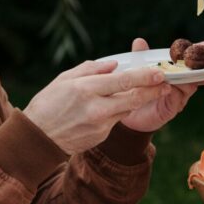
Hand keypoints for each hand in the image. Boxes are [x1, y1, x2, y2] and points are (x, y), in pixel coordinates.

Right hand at [24, 58, 170, 153]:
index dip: (144, 77)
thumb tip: (113, 65)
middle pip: (133, 98)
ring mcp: (99, 124)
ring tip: (152, 91)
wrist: (37, 138)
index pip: (123, 81)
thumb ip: (91, 69)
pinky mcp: (100, 136)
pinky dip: (118, 111)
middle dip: (153, 90)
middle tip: (166, 83)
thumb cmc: (48, 103)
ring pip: (127, 109)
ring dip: (140, 100)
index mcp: (86, 89)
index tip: (159, 73)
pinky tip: (116, 106)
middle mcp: (96, 108)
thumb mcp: (64, 79)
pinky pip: (115, 119)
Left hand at [121, 38, 203, 132]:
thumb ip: (141, 56)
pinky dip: (177, 91)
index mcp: (175, 69)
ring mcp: (179, 95)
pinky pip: (177, 98)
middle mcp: (181, 81)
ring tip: (189, 71)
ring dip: (190, 78)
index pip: (191, 58)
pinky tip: (172, 86)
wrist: (129, 112)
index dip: (202, 51)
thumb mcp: (137, 69)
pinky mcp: (171, 108)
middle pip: (197, 72)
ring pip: (189, 85)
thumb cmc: (137, 88)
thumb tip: (139, 42)